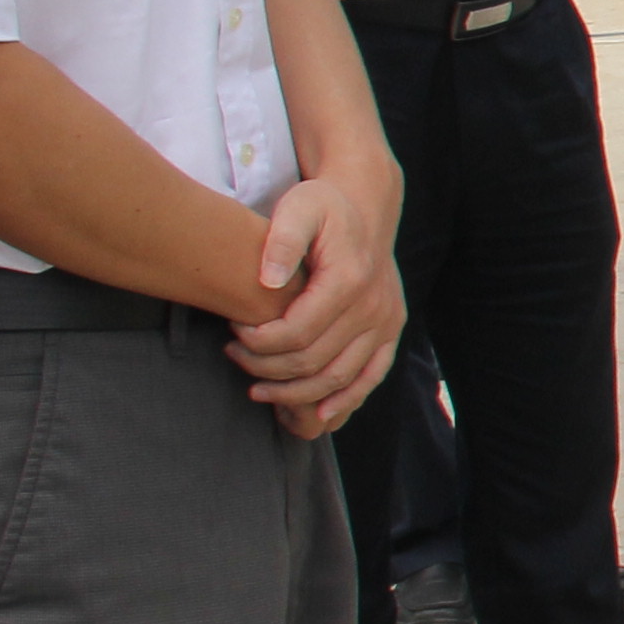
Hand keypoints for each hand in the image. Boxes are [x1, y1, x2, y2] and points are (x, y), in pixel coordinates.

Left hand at [227, 168, 404, 435]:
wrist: (365, 210)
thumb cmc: (323, 208)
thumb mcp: (299, 207)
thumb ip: (281, 239)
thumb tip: (268, 280)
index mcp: (350, 280)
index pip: (297, 333)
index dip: (258, 342)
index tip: (233, 330)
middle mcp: (374, 307)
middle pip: (314, 361)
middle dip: (266, 368)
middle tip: (233, 354)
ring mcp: (386, 324)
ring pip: (339, 379)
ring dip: (295, 394)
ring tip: (257, 389)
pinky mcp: (390, 333)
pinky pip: (370, 379)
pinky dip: (344, 403)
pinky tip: (314, 415)